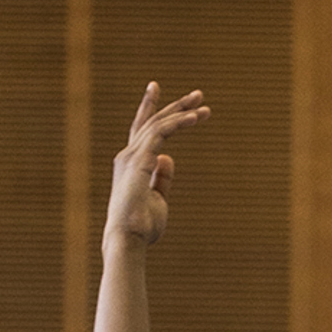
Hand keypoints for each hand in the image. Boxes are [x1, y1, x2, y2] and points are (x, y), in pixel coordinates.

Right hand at [104, 82, 210, 251]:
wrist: (127, 238)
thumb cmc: (141, 226)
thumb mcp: (158, 199)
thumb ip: (162, 178)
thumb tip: (169, 157)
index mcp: (131, 164)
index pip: (142, 130)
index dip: (153, 110)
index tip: (162, 92)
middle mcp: (129, 155)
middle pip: (153, 121)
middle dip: (176, 106)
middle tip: (199, 95)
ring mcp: (132, 155)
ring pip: (159, 124)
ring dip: (182, 111)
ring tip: (203, 105)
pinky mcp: (140, 159)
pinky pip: (161, 132)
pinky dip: (178, 122)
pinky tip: (195, 117)